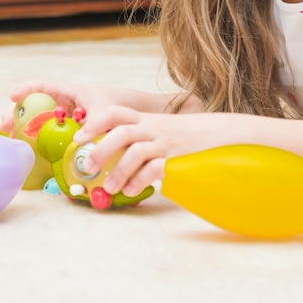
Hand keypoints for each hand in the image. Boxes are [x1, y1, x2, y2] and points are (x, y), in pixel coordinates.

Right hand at [0, 80, 135, 133]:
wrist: (127, 114)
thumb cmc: (114, 105)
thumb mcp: (104, 112)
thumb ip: (93, 123)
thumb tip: (80, 139)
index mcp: (66, 93)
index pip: (40, 86)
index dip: (25, 89)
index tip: (14, 97)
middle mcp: (59, 105)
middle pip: (30, 105)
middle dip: (15, 114)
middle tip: (6, 126)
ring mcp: (59, 119)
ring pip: (34, 121)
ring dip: (20, 129)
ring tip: (11, 140)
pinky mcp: (62, 133)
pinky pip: (44, 135)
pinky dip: (34, 142)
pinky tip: (26, 151)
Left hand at [73, 107, 234, 197]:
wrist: (223, 134)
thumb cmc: (187, 136)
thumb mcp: (161, 129)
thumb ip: (140, 137)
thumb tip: (108, 157)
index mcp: (147, 119)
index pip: (117, 112)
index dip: (96, 122)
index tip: (79, 136)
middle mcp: (154, 128)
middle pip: (122, 132)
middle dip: (101, 148)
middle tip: (87, 166)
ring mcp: (166, 143)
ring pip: (136, 151)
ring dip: (118, 170)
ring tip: (109, 188)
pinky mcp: (178, 159)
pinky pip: (155, 169)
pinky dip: (140, 181)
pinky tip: (131, 191)